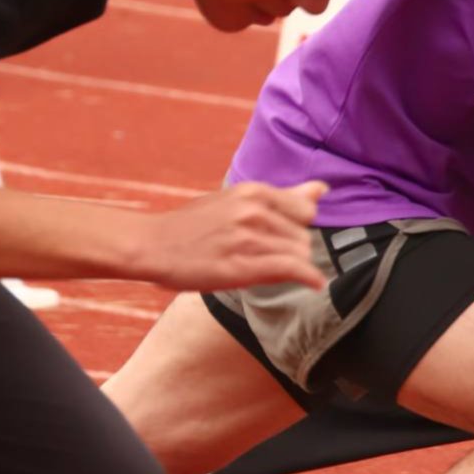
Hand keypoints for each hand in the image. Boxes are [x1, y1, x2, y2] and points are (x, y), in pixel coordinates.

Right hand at [133, 181, 328, 290]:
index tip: (286, 238)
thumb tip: (323, 189)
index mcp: (253, 191)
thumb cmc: (194, 224)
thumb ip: (283, 196)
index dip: (299, 227)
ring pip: (298, 253)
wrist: (151, 244)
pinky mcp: (239, 266)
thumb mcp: (237, 199)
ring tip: (270, 269)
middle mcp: (253, 211)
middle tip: (269, 257)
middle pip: (303, 235)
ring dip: (293, 266)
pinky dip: (308, 278)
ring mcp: (246, 238)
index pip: (305, 210)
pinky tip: (315, 284)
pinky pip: (289, 268)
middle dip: (294, 249)